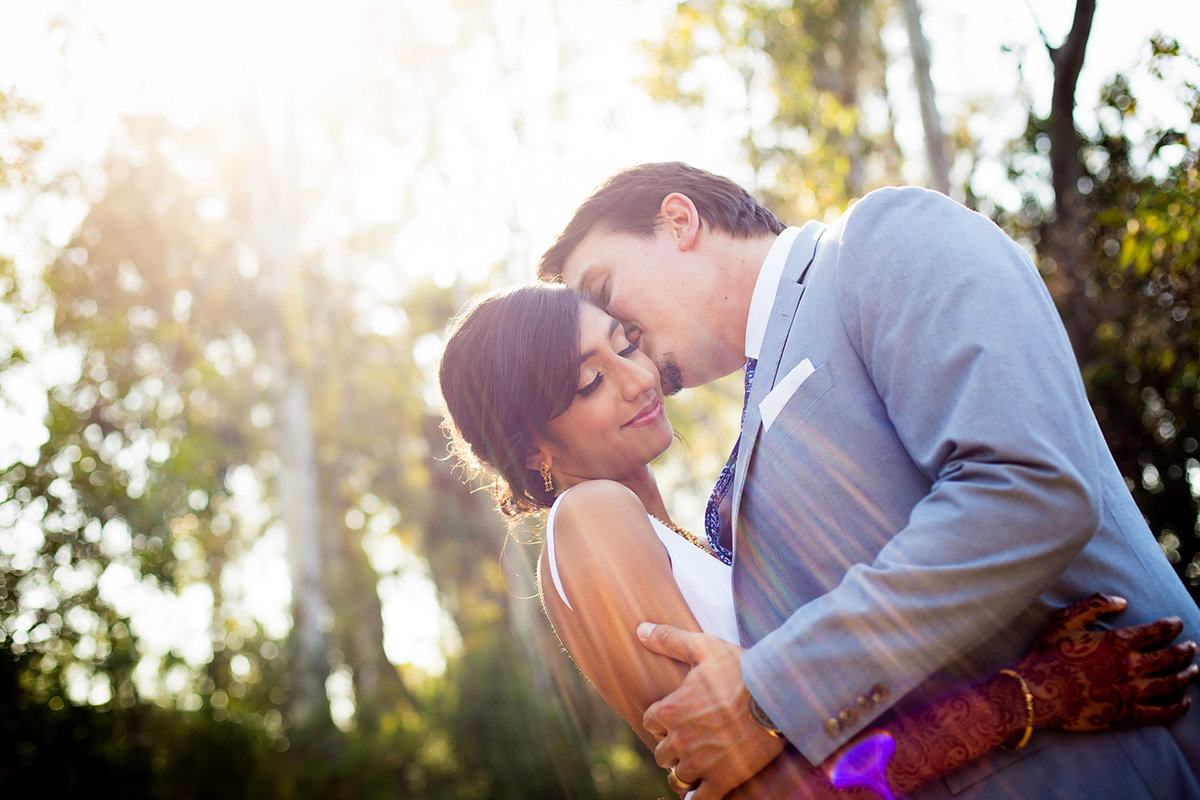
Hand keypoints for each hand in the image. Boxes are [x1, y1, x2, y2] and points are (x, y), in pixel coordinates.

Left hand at [638, 623, 784, 798]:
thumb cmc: (741, 668)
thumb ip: (669, 639)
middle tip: (691, 741)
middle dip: (673, 748)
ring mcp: (700, 762)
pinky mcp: (722, 779)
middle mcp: (680, 739)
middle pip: (661, 754)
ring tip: (698, 765)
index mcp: (671, 709)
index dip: (663, 721)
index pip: (650, 723)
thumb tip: (640, 630)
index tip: (677, 718)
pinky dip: (698, 798)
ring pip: (677, 778)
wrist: (777, 695)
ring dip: (685, 773)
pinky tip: (703, 790)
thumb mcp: (704, 647)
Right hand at [1016, 593, 1197, 730]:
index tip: (1176, 623)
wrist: (1036, 693)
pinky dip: (1178, 707)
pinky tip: (1184, 702)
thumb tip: (1122, 601)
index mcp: (1117, 642)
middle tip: (1192, 647)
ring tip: (1194, 669)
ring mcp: (1131, 692)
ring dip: (1187, 675)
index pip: (1157, 631)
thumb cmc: (1048, 654)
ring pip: (1172, 683)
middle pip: (1171, 658)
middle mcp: (1130, 666)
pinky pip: (1162, 712)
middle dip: (1186, 650)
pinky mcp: (1127, 714)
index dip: (1171, 625)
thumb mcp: (1064, 620)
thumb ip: (1094, 604)